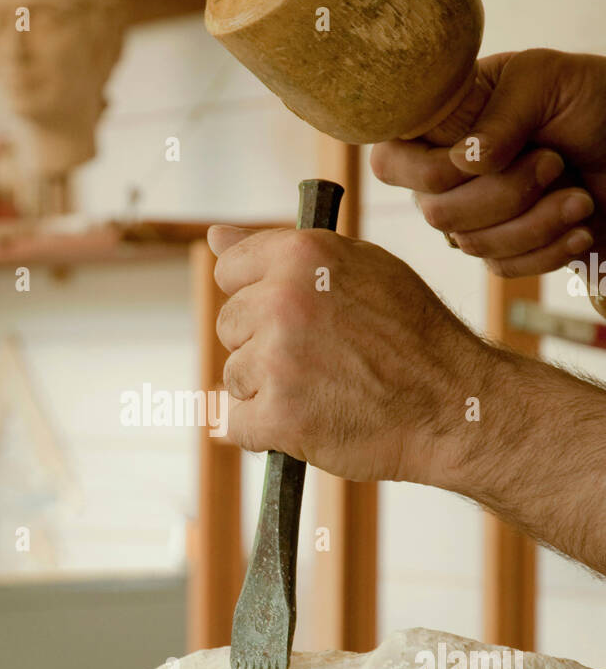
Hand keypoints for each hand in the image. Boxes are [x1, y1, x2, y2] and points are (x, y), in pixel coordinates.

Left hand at [208, 224, 490, 484]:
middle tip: (319, 360)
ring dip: (268, 391)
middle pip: (229, 326)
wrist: (454, 406)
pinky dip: (267, 432)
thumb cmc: (413, 337)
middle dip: (263, 345)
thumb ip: (287, 252)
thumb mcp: (363, 267)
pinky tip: (311, 422)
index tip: (289, 316)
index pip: (230, 270)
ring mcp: (278, 360)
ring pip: (235, 377)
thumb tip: (215, 236)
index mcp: (303, 255)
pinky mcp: (278, 416)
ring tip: (325, 392)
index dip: (257, 295)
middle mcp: (283, 301)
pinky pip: (237, 425)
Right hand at [370, 50, 605, 277]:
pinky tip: (580, 227)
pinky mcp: (505, 251)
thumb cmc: (594, 101)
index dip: (425, 171)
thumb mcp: (547, 79)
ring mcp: (475, 216)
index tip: (476, 157)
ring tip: (580, 198)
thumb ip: (501, 111)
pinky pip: (502, 269)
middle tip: (553, 161)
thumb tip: (465, 163)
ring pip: (469, 244)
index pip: (389, 162)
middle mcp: (449, 173)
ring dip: (535, 222)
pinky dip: (547, 251)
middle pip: (434, 211)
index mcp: (445, 124)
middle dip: (503, 193)